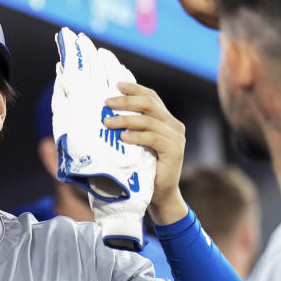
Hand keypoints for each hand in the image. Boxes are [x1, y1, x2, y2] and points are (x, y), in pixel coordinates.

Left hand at [103, 82, 187, 224]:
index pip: (151, 97)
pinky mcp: (174, 150)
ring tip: (108, 122)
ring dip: (125, 119)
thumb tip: (105, 115)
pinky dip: (136, 136)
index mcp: (166, 120)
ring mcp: (176, 137)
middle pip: (149, 104)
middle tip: (106, 103)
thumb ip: (130, 128)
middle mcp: (174, 125)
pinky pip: (153, 138)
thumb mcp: (136, 145)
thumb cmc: (143, 170)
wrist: (160, 196)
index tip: (116, 85)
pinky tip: (123, 137)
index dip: (135, 89)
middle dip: (126, 101)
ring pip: (148, 120)